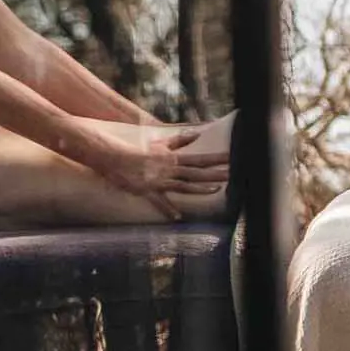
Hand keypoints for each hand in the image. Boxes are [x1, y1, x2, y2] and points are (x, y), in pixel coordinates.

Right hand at [79, 123, 229, 214]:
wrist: (116, 157)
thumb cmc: (139, 151)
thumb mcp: (161, 144)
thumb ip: (180, 140)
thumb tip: (197, 133)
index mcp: (174, 159)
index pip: (200, 159)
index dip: (217, 159)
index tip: (233, 158)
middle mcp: (170, 169)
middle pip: (197, 172)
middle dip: (215, 173)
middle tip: (233, 173)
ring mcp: (160, 180)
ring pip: (184, 185)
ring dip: (200, 188)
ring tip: (217, 190)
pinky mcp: (148, 190)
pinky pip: (159, 201)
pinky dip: (168, 209)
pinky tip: (178, 217)